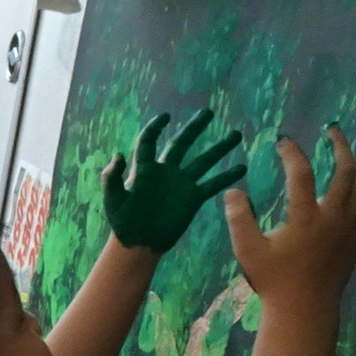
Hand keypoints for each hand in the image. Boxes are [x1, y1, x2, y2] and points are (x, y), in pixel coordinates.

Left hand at [103, 109, 246, 251]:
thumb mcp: (113, 200)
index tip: (165, 116)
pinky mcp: (193, 198)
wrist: (139, 243)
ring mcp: (181, 184)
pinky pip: (212, 184)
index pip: (149, 142)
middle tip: (207, 112)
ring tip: (236, 134)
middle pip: (181, 144)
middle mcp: (165, 172)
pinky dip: (226, 176)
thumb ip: (112, 178)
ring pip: (203, 161)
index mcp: (144, 169)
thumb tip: (119, 154)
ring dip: (220, 148)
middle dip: (193, 128)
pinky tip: (242, 167)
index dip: (155, 128)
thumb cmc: (122, 222)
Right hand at [225, 125, 355, 310]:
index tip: (283, 140)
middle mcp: (334, 218)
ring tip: (346, 151)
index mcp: (306, 218)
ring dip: (353, 165)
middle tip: (332, 130)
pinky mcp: (355, 238)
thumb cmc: (273, 280)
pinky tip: (350, 186)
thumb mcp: (247, 251)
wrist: (305, 308)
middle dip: (339, 146)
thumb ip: (239, 218)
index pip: (301, 174)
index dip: (292, 153)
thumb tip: (233, 190)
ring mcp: (349, 227)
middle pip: (346, 171)